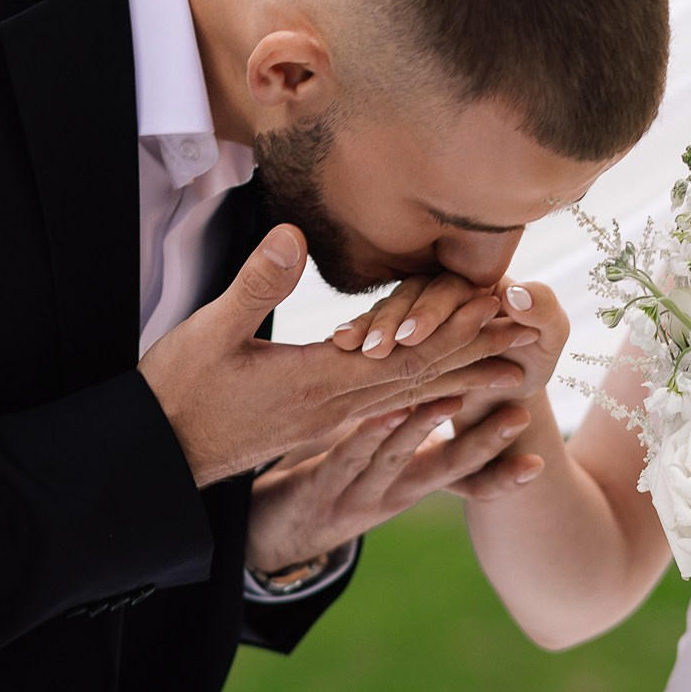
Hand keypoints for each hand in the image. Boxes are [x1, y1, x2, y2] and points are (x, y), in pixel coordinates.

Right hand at [140, 226, 536, 486]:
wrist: (157, 455)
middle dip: (480, 352)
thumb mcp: (210, 332)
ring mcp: (329, 420)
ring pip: (411, 396)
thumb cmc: (178, 391)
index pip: (407, 350)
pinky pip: (385, 410)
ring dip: (463, 378)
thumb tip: (295, 236)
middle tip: (533, 334)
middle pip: (424, 376)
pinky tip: (445, 396)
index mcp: (320, 381)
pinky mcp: (316, 424)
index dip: (458, 327)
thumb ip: (257, 285)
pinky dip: (425, 398)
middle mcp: (337, 406)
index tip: (502, 308)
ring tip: (513, 368)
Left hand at [245, 396, 544, 571]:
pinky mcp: (319, 485)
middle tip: (521, 416)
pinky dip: (366, 435)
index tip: (541, 464)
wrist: (274, 531)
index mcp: (413, 485)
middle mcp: (393, 493)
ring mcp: (356, 492)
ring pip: (396, 456)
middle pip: (445, 468)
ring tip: (453, 398)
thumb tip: (464, 390)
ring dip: (424, 427)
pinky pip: (346, 455)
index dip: (504, 475)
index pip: (468, 479)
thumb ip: (422, 432)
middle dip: (484, 444)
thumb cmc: (341, 483)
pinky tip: (382, 411)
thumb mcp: (388, 464)